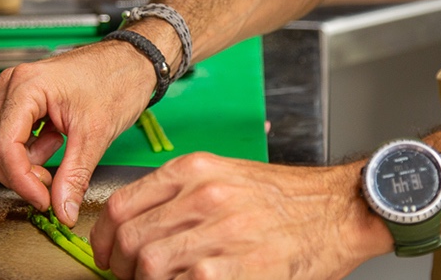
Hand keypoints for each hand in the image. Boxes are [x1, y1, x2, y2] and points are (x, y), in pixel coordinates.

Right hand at [0, 41, 153, 224]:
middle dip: (14, 173)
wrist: (133, 61)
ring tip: (58, 153)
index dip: (21, 180)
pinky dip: (27, 150)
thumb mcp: (96, 134)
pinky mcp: (21, 99)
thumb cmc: (118, 80)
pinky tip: (55, 142)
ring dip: (21, 162)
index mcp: (26, 86)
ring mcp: (13, 91)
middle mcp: (12, 85)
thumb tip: (62, 211)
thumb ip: (74, 176)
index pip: (3, 146)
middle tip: (48, 184)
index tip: (44, 200)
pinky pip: (6, 134)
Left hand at [90, 152, 391, 279]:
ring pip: (147, 267)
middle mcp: (201, 198)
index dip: (103, 238)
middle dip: (119, 267)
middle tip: (126, 277)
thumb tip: (139, 227)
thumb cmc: (285, 200)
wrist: (337, 212)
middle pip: (129, 240)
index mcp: (195, 170)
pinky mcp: (229, 272)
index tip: (105, 254)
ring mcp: (216, 235)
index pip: (122, 205)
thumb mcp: (227, 176)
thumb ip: (182, 195)